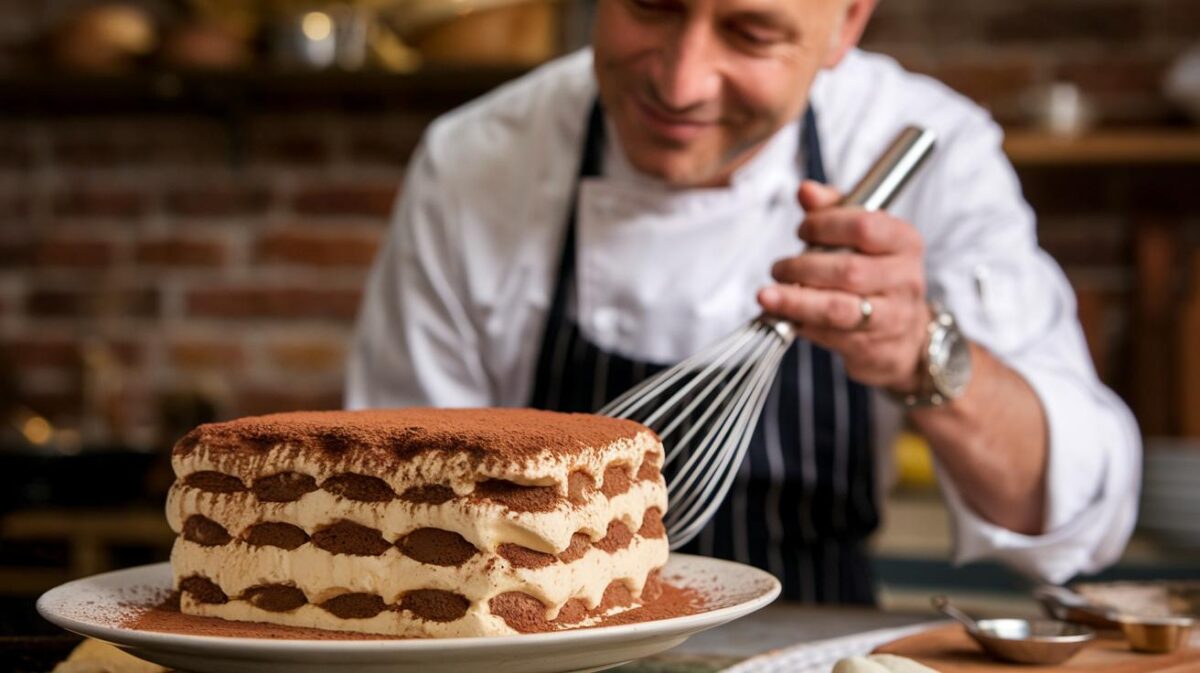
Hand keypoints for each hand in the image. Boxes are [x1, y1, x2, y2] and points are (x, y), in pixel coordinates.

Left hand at [757, 180, 929, 391]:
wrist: (905, 337)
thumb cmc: (876, 274)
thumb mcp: (863, 236)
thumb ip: (833, 209)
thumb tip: (806, 190)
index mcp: (904, 242)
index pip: (863, 226)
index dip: (824, 225)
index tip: (802, 230)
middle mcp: (904, 279)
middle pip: (847, 270)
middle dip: (803, 267)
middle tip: (779, 268)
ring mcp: (891, 317)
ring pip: (837, 309)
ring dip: (795, 300)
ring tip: (767, 295)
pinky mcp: (872, 348)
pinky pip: (829, 335)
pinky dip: (801, 324)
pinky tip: (783, 317)